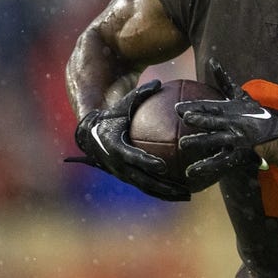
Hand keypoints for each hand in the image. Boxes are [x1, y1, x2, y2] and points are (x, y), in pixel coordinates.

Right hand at [65, 79, 190, 201]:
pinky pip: (146, 186)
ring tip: (187, 196)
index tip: (163, 166)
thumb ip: (139, 95)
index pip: (132, 157)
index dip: (147, 162)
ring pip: (146, 187)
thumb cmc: (110, 116)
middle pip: (142, 179)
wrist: (90, 134)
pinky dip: (162, 191)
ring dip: (166, 193)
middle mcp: (117, 165)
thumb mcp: (121, 106)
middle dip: (162, 186)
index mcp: (114, 147)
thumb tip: (158, 82)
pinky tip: (180, 192)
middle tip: (182, 188)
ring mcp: (122, 174)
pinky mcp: (127, 178)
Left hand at [177, 59, 277, 180]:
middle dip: (198, 119)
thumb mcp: (240, 95)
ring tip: (183, 144)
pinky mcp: (236, 155)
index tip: (178, 108)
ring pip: (215, 141)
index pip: (210, 107)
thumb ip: (224, 80)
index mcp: (230, 110)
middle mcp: (231, 124)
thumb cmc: (254, 114)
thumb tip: (212, 61)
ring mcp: (234, 140)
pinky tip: (191, 171)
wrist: (274, 136)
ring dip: (199, 142)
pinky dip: (205, 166)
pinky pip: (219, 161)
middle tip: (183, 118)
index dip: (195, 107)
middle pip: (213, 121)